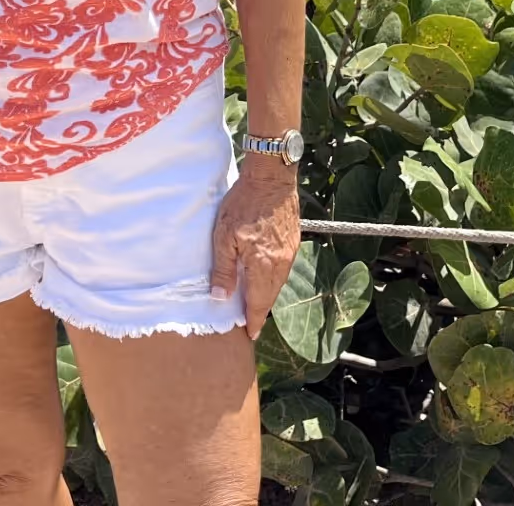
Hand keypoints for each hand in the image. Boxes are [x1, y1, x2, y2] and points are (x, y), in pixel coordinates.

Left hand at [210, 158, 301, 340]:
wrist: (271, 177)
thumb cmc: (244, 203)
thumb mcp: (224, 235)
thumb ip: (223, 268)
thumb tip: (220, 297)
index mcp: (263, 266)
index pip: (259, 303)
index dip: (254, 321)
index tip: (250, 335)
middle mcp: (280, 264)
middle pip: (270, 295)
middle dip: (260, 309)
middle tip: (250, 321)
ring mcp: (289, 252)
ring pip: (278, 282)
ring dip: (266, 293)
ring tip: (255, 300)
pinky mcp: (292, 240)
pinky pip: (282, 268)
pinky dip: (272, 277)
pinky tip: (263, 274)